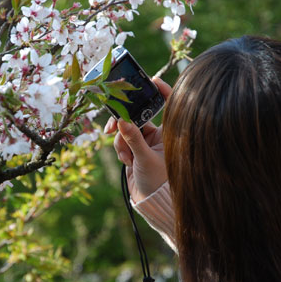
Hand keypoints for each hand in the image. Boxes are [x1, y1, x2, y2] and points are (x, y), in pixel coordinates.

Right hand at [104, 78, 172, 202]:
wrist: (150, 201)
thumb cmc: (158, 181)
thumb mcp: (145, 158)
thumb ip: (133, 138)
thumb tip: (121, 120)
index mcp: (168, 132)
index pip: (167, 106)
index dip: (162, 90)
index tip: (153, 80)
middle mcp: (157, 133)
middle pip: (137, 115)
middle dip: (124, 122)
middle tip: (112, 126)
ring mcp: (144, 140)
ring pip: (125, 129)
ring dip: (121, 142)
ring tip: (127, 158)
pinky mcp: (133, 148)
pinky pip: (121, 140)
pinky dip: (120, 149)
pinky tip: (127, 162)